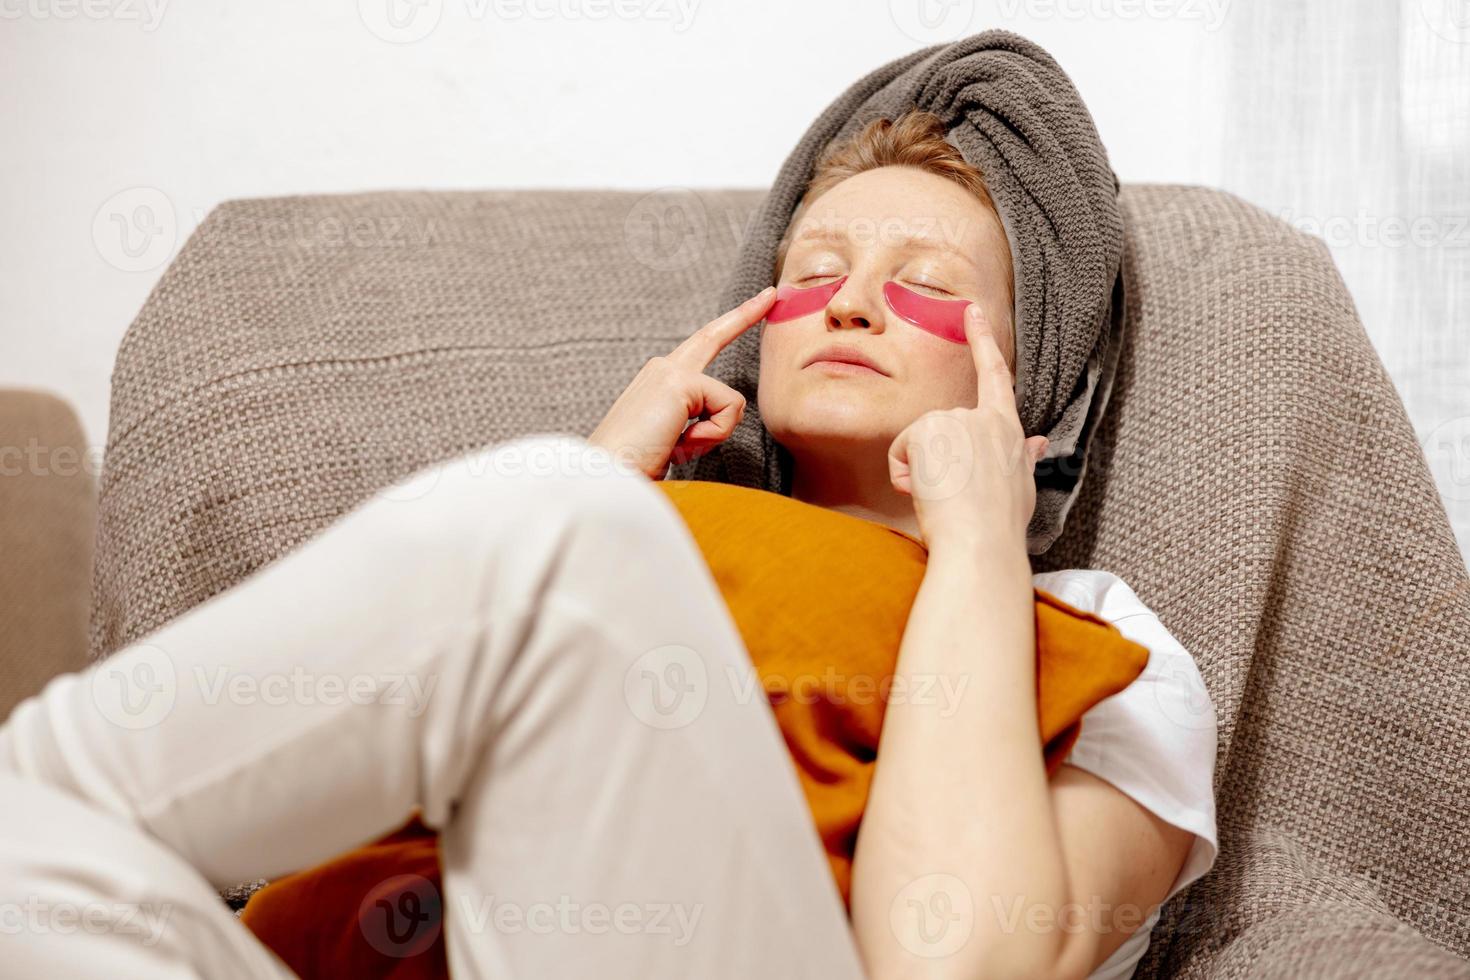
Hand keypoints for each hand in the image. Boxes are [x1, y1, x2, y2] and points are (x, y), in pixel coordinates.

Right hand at [589, 286, 776, 479]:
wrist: (605, 478)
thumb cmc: (636, 468)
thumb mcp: (672, 441)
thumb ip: (696, 423)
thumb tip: (726, 415)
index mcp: (659, 381)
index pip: (700, 347)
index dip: (730, 325)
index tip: (756, 303)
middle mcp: (662, 368)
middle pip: (714, 334)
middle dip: (746, 313)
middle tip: (771, 292)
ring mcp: (669, 371)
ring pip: (729, 402)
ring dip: (713, 435)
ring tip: (675, 448)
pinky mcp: (679, 382)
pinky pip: (727, 411)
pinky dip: (711, 437)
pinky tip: (677, 445)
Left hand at [887, 304, 1048, 552]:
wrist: (981, 543)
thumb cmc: (999, 526)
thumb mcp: (1018, 486)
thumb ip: (1021, 457)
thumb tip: (1039, 441)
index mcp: (1007, 430)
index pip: (995, 377)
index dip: (983, 341)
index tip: (972, 310)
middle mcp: (982, 417)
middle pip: (939, 430)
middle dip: (933, 463)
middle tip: (953, 497)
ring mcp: (954, 419)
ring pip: (918, 444)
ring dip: (921, 473)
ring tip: (946, 497)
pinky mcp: (927, 428)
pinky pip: (900, 454)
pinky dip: (904, 476)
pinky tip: (925, 491)